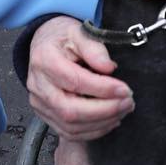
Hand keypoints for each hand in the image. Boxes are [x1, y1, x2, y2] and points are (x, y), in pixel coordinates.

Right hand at [26, 16, 132, 138]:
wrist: (44, 44)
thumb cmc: (63, 37)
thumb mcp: (78, 31)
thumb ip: (94, 47)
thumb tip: (109, 67)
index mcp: (44, 59)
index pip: (74, 81)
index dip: (102, 88)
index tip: (124, 89)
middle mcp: (38, 85)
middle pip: (70, 110)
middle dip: (104, 111)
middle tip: (128, 102)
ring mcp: (39, 103)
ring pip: (70, 126)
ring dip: (102, 123)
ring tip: (123, 110)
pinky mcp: (45, 115)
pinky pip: (69, 133)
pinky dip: (93, 131)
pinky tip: (111, 120)